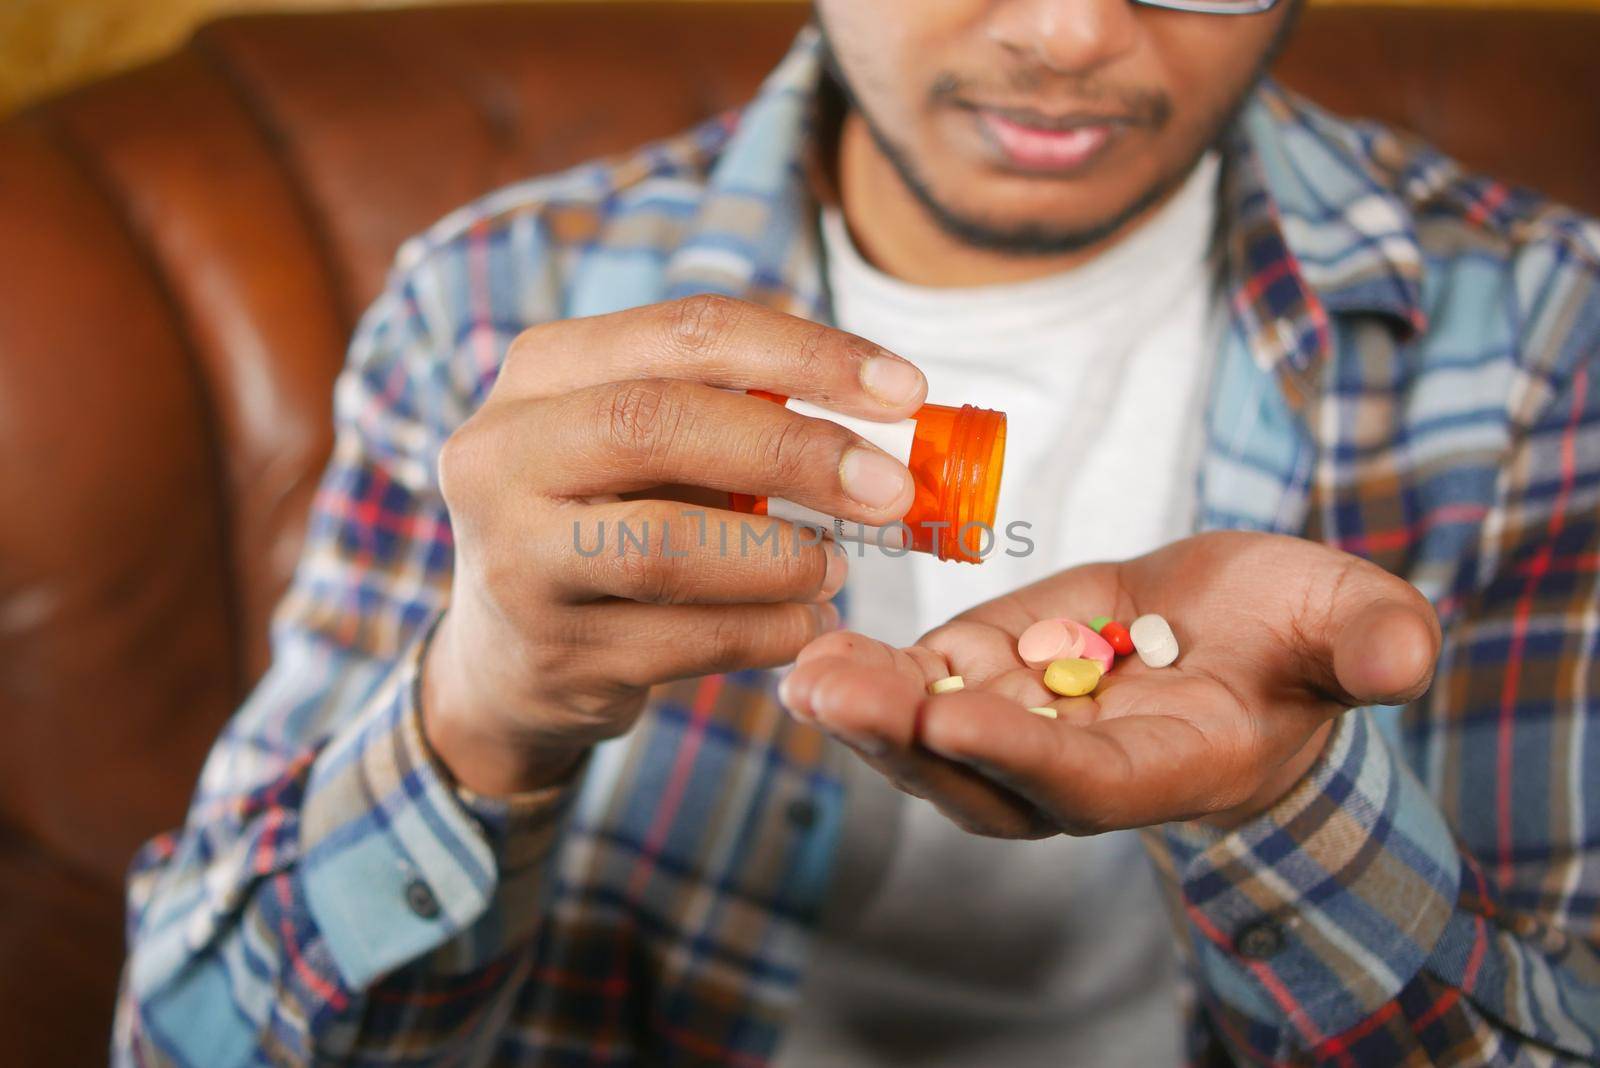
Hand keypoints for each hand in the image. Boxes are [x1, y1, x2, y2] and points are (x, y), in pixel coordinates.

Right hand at [422, 296, 928, 794]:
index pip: (688, 330)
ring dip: (783, 557)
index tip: (907, 390)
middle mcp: (500, 453)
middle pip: (662, 424)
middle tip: (894, 490)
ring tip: (838, 568)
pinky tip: (806, 622)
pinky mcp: (549, 653)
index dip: (809, 354)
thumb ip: (733, 414)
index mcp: (541, 370)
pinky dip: (770, 630)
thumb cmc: (606, 522)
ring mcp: (513, 559)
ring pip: (668, 546)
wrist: (503, 657)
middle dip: (799, 453)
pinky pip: (687, 639)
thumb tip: (892, 415)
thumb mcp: (639, 445)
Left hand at [778, 532, 1439, 836]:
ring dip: (864, 712)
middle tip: (829, 693)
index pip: (1086, 779)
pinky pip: (920, 688)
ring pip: (932, 741)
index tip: (948, 715)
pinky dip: (868, 675)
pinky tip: (810, 647)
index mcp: (1169, 766)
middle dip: (903, 741)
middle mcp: (1081, 767)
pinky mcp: (989, 674)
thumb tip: (1405, 657)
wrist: (1242, 631)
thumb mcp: (1346, 621)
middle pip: (979, 778)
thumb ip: (1367, 641)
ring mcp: (1025, 725)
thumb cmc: (1301, 633)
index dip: (1020, 752)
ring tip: (801, 672)